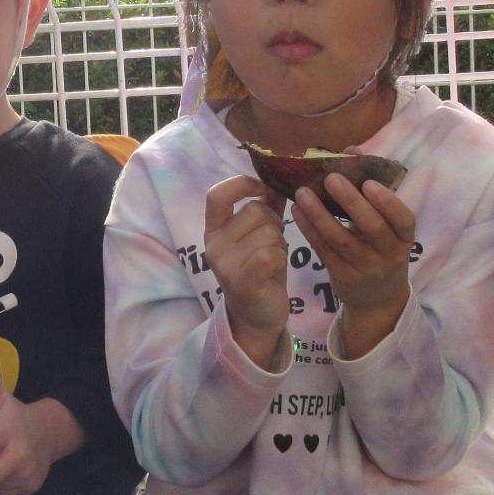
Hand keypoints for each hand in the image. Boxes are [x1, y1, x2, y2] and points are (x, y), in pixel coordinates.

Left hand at [0, 365, 83, 494]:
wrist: (50, 433)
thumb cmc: (17, 416)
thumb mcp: (3, 400)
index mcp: (7, 431)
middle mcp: (19, 454)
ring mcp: (27, 473)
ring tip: (3, 459)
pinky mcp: (31, 486)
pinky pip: (4, 493)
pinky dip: (3, 483)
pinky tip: (12, 467)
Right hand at [204, 175, 289, 368]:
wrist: (257, 316)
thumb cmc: (261, 269)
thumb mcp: (259, 235)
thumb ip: (266, 207)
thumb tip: (278, 178)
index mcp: (213, 229)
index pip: (217, 195)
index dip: (243, 185)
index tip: (262, 189)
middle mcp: (213, 245)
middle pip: (255, 211)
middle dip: (275, 223)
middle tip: (273, 242)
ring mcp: (224, 264)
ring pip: (269, 232)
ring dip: (280, 243)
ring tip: (273, 258)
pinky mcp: (241, 281)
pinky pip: (271, 253)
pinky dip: (281, 258)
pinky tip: (275, 269)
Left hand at [290, 173, 414, 357]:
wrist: (378, 299)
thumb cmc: (380, 248)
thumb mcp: (385, 226)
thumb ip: (370, 189)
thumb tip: (351, 150)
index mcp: (403, 237)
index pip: (404, 220)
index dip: (388, 202)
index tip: (370, 183)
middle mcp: (389, 255)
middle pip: (372, 228)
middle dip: (351, 202)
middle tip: (330, 178)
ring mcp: (365, 269)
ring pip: (341, 240)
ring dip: (319, 214)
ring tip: (302, 192)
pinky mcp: (342, 277)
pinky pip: (324, 251)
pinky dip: (309, 230)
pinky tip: (296, 211)